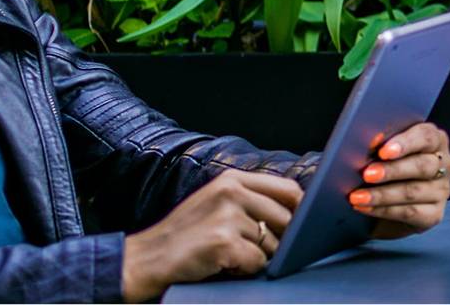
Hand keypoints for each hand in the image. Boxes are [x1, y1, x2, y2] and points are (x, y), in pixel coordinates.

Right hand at [120, 169, 302, 301]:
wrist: (146, 258)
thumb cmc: (186, 235)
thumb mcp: (217, 203)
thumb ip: (252, 201)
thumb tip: (298, 211)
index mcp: (232, 179)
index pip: (288, 189)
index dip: (301, 210)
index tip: (303, 226)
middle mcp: (231, 192)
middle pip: (286, 219)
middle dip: (279, 240)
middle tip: (251, 249)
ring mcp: (227, 216)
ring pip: (273, 244)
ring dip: (258, 257)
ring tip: (230, 255)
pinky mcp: (224, 242)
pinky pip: (258, 262)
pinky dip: (245, 270)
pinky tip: (223, 265)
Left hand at [352, 121, 449, 238]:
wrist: (388, 204)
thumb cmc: (387, 169)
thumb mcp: (386, 153)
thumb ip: (382, 145)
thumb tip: (369, 142)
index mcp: (436, 141)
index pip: (426, 136)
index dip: (405, 143)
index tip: (383, 151)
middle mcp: (444, 164)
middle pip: (422, 165)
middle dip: (392, 170)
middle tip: (367, 174)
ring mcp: (441, 190)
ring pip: (413, 191)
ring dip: (382, 194)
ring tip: (358, 196)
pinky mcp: (434, 214)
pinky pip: (409, 212)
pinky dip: (384, 210)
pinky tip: (366, 208)